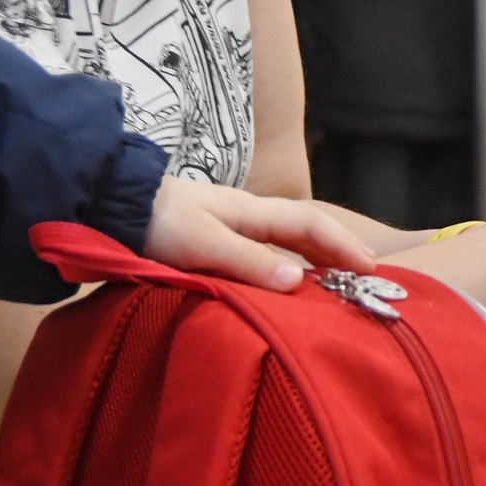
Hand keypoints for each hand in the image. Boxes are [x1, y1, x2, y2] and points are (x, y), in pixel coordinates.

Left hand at [142, 179, 378, 289]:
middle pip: (307, 227)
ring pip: (288, 237)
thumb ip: (249, 262)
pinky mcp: (216, 237)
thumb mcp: (204, 245)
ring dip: (317, 252)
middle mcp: (251, 215)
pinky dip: (290, 259)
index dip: (343, 245)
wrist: (115, 204)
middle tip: (366, 271)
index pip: (312, 224)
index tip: (370, 268)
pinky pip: (268, 247)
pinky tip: (287, 274)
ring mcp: (234, 224)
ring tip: (337, 274)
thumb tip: (299, 281)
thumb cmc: (160, 223)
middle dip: (339, 246)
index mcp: (254, 213)